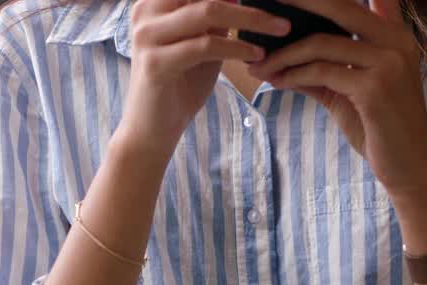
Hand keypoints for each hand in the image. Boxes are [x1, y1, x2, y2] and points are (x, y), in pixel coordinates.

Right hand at [117, 0, 290, 153]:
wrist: (151, 131)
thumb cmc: (179, 85)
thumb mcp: (201, 44)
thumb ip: (215, 17)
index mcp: (154, 3)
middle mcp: (145, 12)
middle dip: (247, 0)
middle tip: (281, 12)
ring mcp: (147, 36)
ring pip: (209, 12)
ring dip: (251, 19)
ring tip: (279, 29)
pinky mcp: (155, 62)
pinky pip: (205, 45)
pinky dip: (237, 48)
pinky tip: (256, 55)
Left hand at [245, 0, 426, 194]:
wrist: (409, 166)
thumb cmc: (379, 128)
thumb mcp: (350, 92)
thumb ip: (325, 68)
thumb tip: (282, 57)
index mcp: (394, 35)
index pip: (355, 0)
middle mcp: (395, 41)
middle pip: (337, 5)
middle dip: (296, 2)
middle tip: (261, 8)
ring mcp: (387, 62)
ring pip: (321, 43)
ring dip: (283, 55)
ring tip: (259, 64)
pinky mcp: (374, 87)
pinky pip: (321, 72)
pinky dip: (293, 75)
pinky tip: (277, 81)